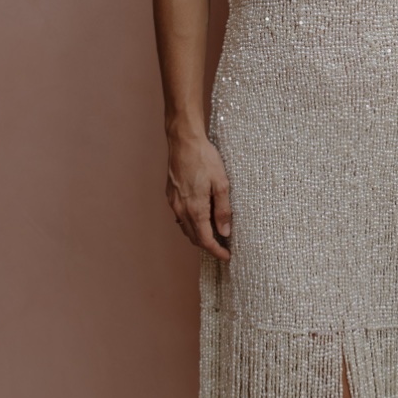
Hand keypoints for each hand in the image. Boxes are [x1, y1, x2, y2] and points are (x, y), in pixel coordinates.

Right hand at [167, 131, 231, 261]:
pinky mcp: (171, 195)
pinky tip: (200, 218)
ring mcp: (174, 202)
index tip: (226, 256)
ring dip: (199, 235)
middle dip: (208, 246)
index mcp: (195, 209)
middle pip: (194, 238)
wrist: (183, 141)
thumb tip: (225, 232)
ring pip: (186, 228)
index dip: (216, 251)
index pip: (205, 240)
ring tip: (214, 234)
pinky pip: (180, 217)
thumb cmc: (204, 158)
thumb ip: (223, 210)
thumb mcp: (221, 183)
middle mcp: (181, 209)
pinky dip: (190, 224)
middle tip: (223, 247)